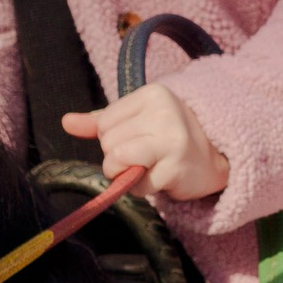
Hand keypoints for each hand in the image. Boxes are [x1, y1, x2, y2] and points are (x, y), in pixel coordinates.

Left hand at [63, 86, 229, 199]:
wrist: (216, 161)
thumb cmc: (170, 139)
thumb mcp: (139, 121)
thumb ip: (101, 121)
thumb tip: (66, 122)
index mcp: (153, 94)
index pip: (104, 123)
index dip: (113, 139)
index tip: (139, 140)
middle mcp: (164, 112)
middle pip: (108, 143)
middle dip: (119, 158)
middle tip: (147, 157)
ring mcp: (171, 139)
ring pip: (116, 161)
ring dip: (127, 175)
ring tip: (150, 168)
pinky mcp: (175, 167)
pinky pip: (136, 184)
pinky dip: (142, 188)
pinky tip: (161, 178)